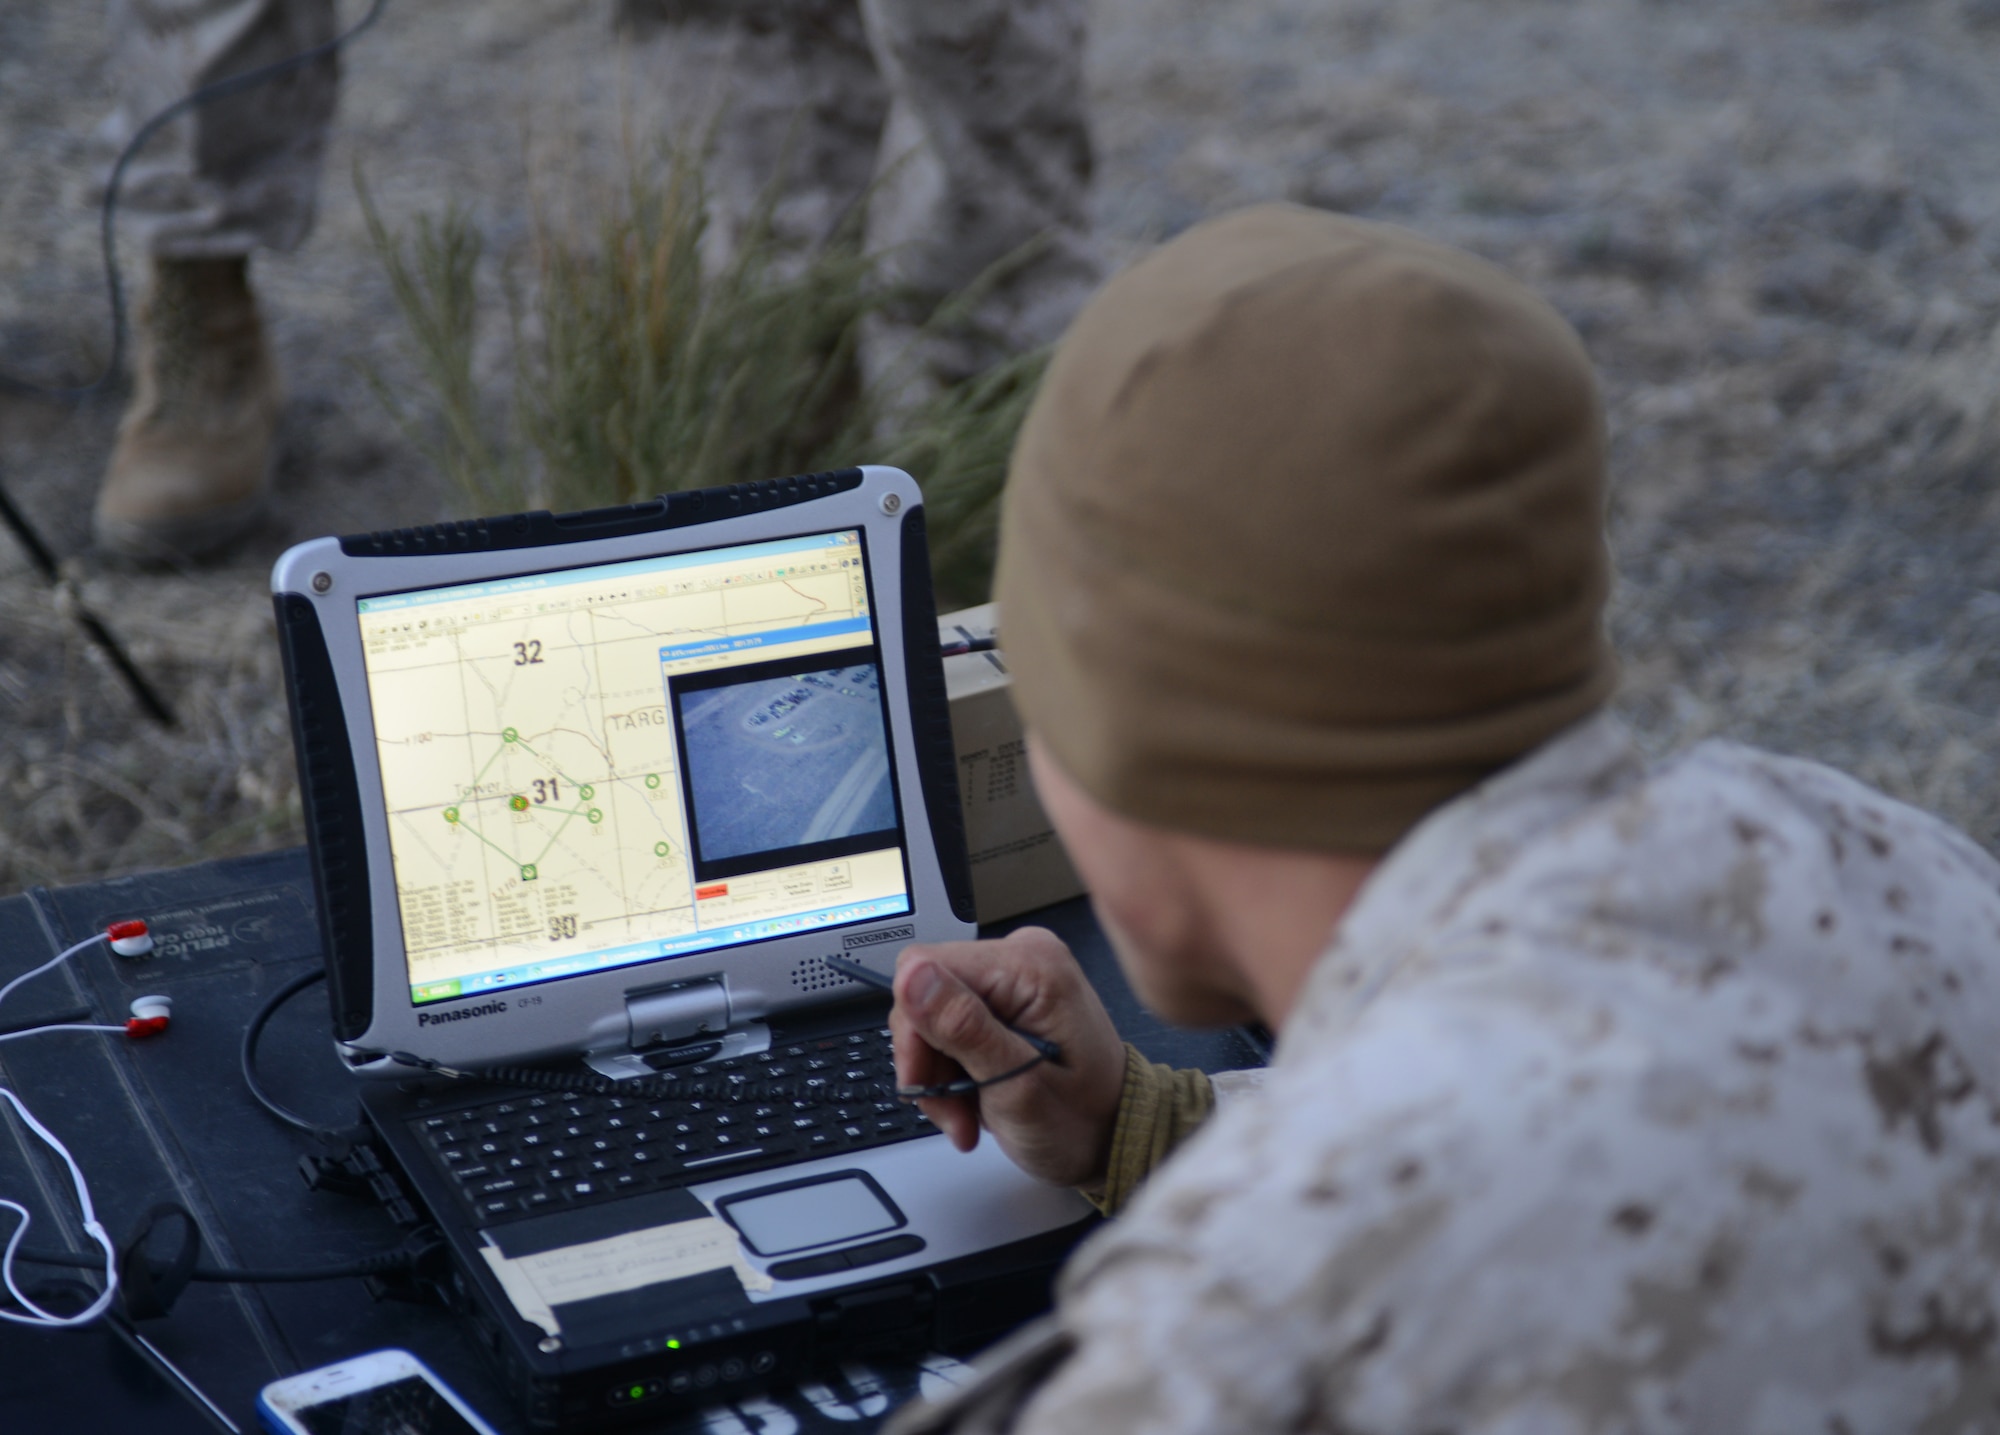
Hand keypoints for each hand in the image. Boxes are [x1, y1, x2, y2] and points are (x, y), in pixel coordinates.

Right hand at [891, 926, 1126, 1187]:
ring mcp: (1014, 978)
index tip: (928, 1081)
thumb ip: (964, 1028)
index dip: (915, 1029)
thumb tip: (915, 978)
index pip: (923, 966)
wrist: (1112, 1137)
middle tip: (954, 1109)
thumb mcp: (1018, 1087)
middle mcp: (1022, 957)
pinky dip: (951, 1069)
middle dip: (927, 1060)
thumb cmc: (1085, 1120)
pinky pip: (948, 1024)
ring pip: (931, 1014)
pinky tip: (973, 1099)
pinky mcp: (1006, 998)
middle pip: (924, 993)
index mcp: (1030, 965)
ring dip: (938, 1072)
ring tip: (968, 1113)